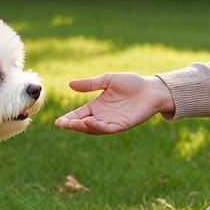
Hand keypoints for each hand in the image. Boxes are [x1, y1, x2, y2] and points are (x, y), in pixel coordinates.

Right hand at [53, 73, 172, 134]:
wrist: (151, 89)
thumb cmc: (131, 83)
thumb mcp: (108, 80)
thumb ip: (90, 84)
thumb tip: (70, 84)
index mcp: (97, 106)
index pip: (79, 114)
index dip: (69, 118)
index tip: (58, 122)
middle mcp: (102, 116)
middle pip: (83, 124)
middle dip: (72, 125)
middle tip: (62, 124)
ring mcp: (112, 122)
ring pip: (94, 129)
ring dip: (83, 127)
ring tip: (74, 123)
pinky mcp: (122, 125)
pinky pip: (108, 129)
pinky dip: (98, 127)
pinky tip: (90, 122)